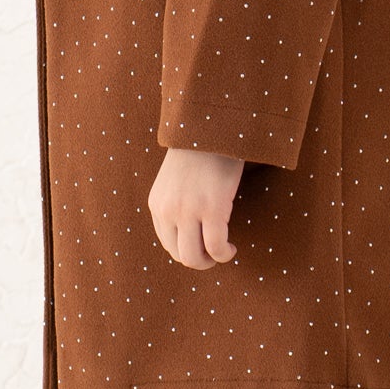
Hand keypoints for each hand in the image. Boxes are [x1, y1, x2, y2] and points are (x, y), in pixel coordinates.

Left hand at [148, 147, 244, 267]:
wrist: (212, 127)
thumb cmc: (200, 153)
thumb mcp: (177, 181)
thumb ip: (177, 203)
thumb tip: (191, 231)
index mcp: (157, 204)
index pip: (168, 243)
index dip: (188, 249)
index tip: (204, 244)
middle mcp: (168, 210)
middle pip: (179, 255)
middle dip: (199, 261)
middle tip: (214, 254)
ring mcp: (188, 211)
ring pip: (194, 257)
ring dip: (210, 261)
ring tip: (224, 252)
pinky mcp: (212, 208)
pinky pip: (216, 247)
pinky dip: (224, 254)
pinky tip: (231, 247)